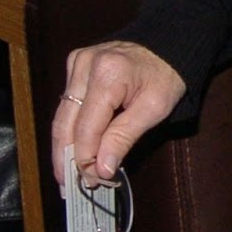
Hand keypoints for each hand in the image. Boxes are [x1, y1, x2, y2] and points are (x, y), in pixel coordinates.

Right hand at [50, 40, 185, 186]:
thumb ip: (124, 137)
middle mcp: (84, 65)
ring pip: (62, 115)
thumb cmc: (167, 75)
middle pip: (65, 122)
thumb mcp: (155, 108)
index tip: (91, 182)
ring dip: (64, 146)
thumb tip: (101, 169)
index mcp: (107, 74)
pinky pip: (68, 103)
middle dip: (67, 158)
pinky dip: (70, 127)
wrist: (170, 43)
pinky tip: (73, 149)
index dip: (85, 159)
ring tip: (67, 176)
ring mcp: (77, 62)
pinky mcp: (76, 64)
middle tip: (69, 188)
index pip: (86, 128)